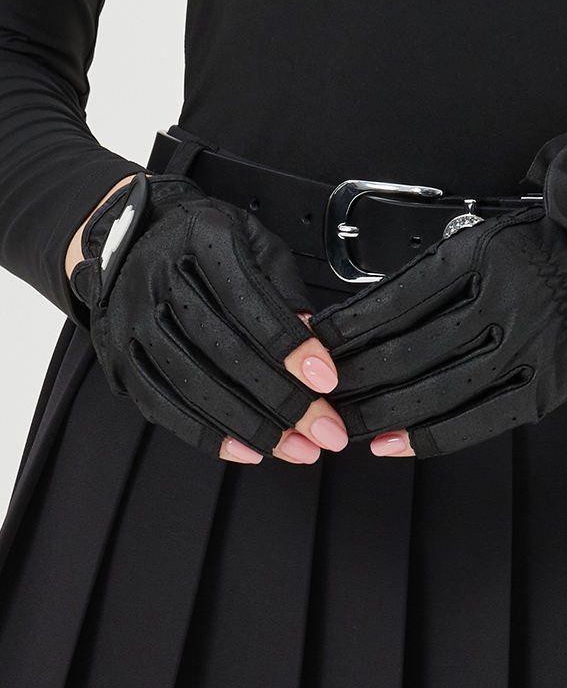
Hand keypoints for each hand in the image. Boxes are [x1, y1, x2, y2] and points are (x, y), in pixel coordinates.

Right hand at [69, 171, 348, 464]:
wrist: (132, 237)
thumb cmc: (208, 241)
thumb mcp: (256, 244)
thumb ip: (285, 292)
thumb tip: (316, 344)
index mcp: (202, 240)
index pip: (250, 303)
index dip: (290, 346)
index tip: (327, 381)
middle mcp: (159, 279)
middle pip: (225, 351)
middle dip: (282, 399)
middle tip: (325, 430)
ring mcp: (132, 321)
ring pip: (195, 385)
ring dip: (252, 427)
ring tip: (298, 449)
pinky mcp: (120, 356)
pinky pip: (163, 406)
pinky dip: (208, 435)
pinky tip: (249, 450)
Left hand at [310, 131, 566, 458]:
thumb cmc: (539, 250)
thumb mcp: (483, 238)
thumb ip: (431, 275)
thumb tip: (364, 315)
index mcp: (482, 258)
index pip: (394, 300)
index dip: (346, 328)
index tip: (314, 342)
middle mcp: (505, 303)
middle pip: (407, 351)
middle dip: (352, 376)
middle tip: (315, 391)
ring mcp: (527, 350)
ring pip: (435, 390)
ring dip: (379, 411)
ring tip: (341, 422)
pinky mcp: (543, 389)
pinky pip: (476, 421)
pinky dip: (427, 437)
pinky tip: (390, 445)